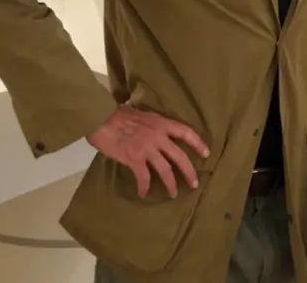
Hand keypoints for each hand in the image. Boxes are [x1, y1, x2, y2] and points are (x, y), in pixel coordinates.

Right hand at [87, 105, 209, 198]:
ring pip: (165, 170)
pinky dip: (145, 187)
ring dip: (171, 184)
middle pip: (180, 156)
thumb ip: (150, 123)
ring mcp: (147, 148)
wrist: (100, 117)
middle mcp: (158, 136)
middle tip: (194, 184)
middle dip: (189, 172)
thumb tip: (152, 129)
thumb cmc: (116, 114)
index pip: (186, 132)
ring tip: (173, 194)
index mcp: (161, 122)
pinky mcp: (134, 159)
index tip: (206, 154)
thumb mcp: (141, 114)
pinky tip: (144, 193)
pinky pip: (144, 177)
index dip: (198, 144)